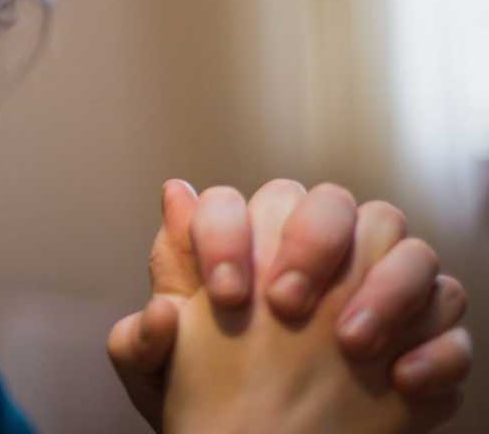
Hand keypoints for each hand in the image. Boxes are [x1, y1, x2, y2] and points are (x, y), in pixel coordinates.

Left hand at [107, 180, 469, 430]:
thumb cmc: (200, 403)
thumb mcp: (155, 366)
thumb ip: (151, 292)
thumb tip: (173, 197)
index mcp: (244, 250)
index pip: (240, 203)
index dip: (230, 234)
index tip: (224, 295)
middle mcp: (314, 256)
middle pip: (333, 203)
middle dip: (312, 242)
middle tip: (286, 305)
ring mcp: (375, 292)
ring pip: (407, 246)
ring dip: (386, 286)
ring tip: (351, 344)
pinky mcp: (424, 339)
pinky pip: (451, 317)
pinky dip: (435, 348)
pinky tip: (399, 383)